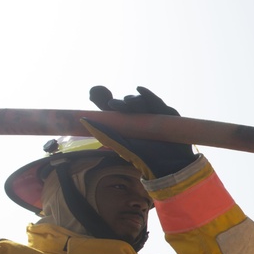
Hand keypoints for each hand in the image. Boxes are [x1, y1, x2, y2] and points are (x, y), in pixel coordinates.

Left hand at [83, 86, 197, 178]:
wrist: (170, 164)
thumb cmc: (146, 157)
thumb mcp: (121, 144)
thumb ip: (105, 132)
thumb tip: (84, 120)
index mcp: (131, 125)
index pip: (122, 111)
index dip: (116, 106)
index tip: (110, 105)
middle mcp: (143, 119)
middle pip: (132, 105)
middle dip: (126, 103)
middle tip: (119, 105)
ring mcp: (156, 115)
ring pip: (143, 102)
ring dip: (135, 100)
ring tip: (129, 102)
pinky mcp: (169, 114)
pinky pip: (157, 102)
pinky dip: (148, 95)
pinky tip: (140, 90)